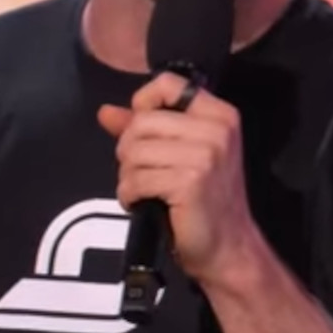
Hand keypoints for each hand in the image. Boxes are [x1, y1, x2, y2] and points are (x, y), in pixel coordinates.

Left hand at [96, 71, 256, 283]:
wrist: (228, 248)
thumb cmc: (204, 202)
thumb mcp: (181, 156)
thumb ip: (145, 130)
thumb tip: (105, 112)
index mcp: (220, 115)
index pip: (167, 84)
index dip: (143, 104)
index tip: (144, 133)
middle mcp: (216, 129)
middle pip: (142, 121)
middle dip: (130, 150)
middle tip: (143, 174)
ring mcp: (205, 155)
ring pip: (134, 151)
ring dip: (128, 177)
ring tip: (145, 191)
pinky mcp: (189, 181)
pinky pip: (135, 179)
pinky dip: (129, 195)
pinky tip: (143, 204)